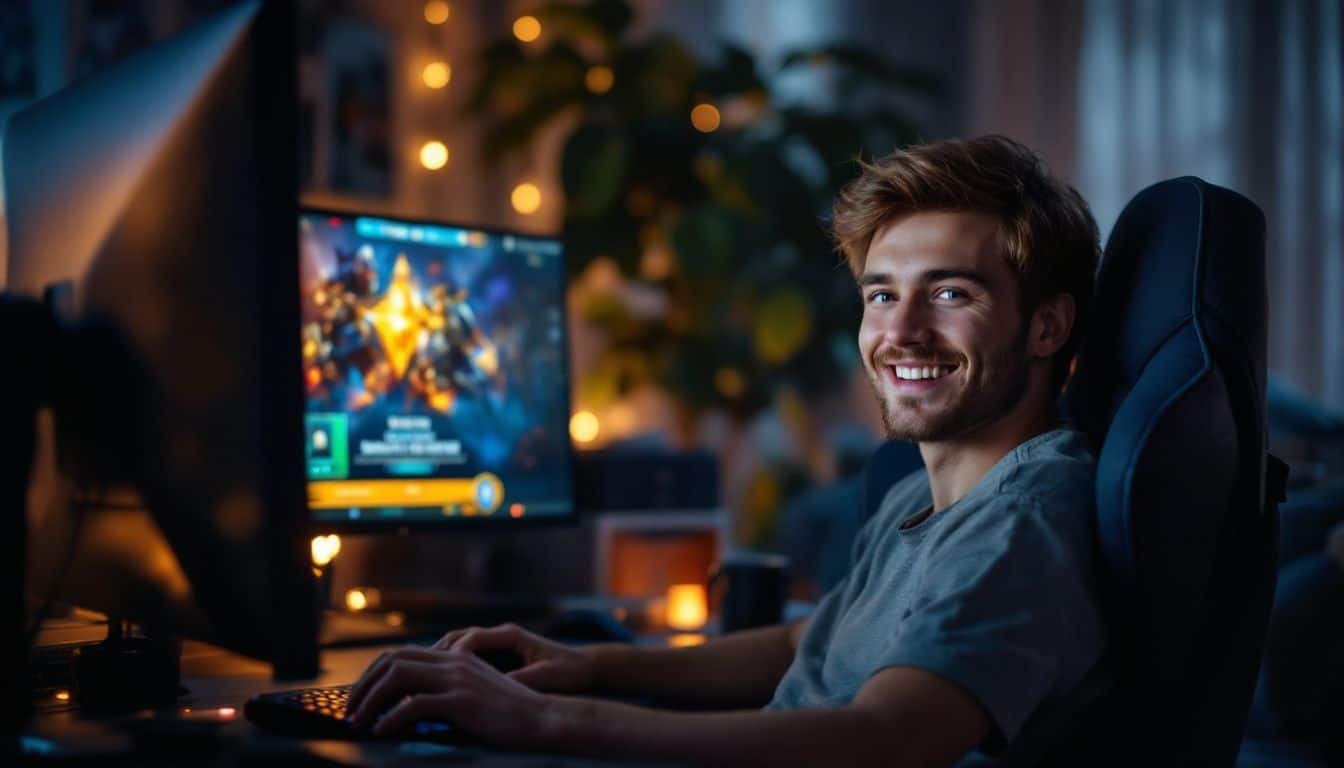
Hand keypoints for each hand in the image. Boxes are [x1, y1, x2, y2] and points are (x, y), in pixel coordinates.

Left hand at [345, 645, 559, 746]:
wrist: (543, 719)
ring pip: (398, 677)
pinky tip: (382, 731)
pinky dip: (391, 718)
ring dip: (370, 700)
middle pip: (392, 660)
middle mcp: (453, 662)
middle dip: (363, 685)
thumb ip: (443, 692)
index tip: (359, 697)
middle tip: (349, 710)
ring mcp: (458, 679)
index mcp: (454, 658)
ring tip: (359, 721)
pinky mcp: (463, 700)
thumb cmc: (509, 714)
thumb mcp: (473, 694)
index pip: (400, 654)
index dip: (373, 673)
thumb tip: (404, 708)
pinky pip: (415, 705)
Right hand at [433, 623, 599, 693]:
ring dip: (438, 660)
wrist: (585, 667)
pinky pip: (466, 657)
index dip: (451, 654)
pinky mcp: (497, 656)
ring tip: (418, 680)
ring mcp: (497, 643)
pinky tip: (437, 685)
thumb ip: (521, 679)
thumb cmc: (568, 671)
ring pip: (458, 647)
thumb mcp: (546, 677)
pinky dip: (450, 667)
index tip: (436, 671)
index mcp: (511, 635)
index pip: (471, 638)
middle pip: (458, 638)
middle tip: (413, 672)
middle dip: (435, 654)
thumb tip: (497, 686)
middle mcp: (500, 635)